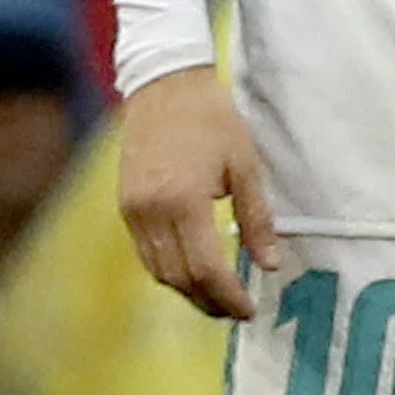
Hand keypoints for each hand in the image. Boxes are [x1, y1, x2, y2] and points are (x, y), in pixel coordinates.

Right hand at [115, 65, 279, 320]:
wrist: (165, 84)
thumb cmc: (211, 119)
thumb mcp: (245, 166)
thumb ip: (257, 219)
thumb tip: (270, 264)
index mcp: (184, 201)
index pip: (207, 269)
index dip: (229, 297)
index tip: (249, 310)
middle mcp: (152, 211)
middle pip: (180, 278)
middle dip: (209, 301)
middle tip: (236, 310)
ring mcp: (133, 209)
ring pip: (158, 271)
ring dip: (187, 290)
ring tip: (216, 296)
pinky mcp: (125, 204)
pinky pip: (145, 252)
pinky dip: (168, 269)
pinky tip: (190, 269)